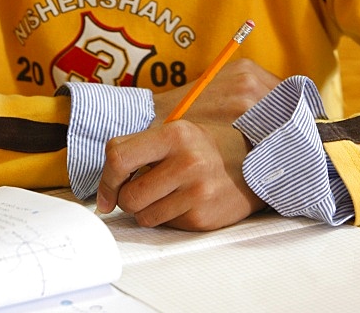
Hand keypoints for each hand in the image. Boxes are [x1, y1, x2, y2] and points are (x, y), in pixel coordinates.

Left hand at [96, 59, 280, 231]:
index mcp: (175, 134)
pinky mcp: (203, 217)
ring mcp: (197, 191)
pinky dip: (168, 218)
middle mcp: (187, 162)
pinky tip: (183, 202)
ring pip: (143, 216)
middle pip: (129, 195)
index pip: (119, 157)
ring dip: (147, 210)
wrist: (253, 164)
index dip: (106, 179)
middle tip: (139, 191)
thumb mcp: (176, 133)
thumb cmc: (206, 148)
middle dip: (127, 198)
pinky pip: (165, 226)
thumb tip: (106, 185)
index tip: (106, 192)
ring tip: (165, 194)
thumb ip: (139, 148)